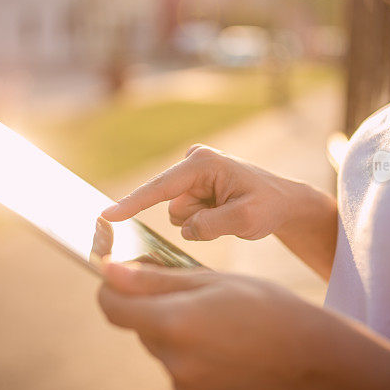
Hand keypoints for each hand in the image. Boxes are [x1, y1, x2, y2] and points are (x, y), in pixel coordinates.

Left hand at [97, 262, 319, 389]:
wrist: (308, 355)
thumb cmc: (264, 306)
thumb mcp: (210, 280)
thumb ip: (154, 278)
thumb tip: (109, 271)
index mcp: (173, 321)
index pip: (112, 307)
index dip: (112, 289)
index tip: (122, 278)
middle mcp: (173, 359)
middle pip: (141, 327)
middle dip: (157, 309)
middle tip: (196, 299)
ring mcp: (183, 386)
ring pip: (161, 349)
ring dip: (176, 334)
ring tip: (219, 327)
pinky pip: (178, 374)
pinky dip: (191, 361)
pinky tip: (223, 352)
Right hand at [101, 144, 302, 240]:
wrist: (283, 202)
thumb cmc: (268, 206)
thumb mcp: (245, 220)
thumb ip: (210, 225)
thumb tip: (186, 228)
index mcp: (203, 164)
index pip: (160, 189)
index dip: (132, 203)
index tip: (106, 215)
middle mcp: (194, 162)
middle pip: (173, 208)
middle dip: (197, 221)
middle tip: (231, 215)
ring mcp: (193, 173)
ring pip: (178, 215)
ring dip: (201, 222)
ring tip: (229, 213)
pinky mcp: (194, 185)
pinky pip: (186, 216)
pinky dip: (204, 221)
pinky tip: (224, 212)